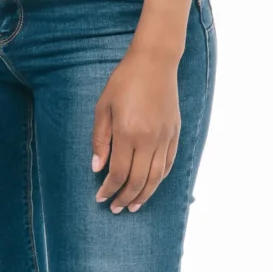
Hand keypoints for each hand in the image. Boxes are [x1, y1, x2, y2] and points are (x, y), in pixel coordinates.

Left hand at [91, 39, 181, 210]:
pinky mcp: (175, 133)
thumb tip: (97, 168)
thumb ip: (100, 139)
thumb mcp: (103, 107)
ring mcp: (165, 137)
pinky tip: (151, 185)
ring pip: (157, 177)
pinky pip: (169, 163)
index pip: (118, 172)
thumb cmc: (124, 82)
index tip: (100, 198)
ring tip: (134, 205)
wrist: (155, 62)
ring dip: (145, 194)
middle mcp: (149, 139)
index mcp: (128, 133)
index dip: (109, 189)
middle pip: (139, 180)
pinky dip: (160, 178)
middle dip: (125, 198)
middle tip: (116, 208)